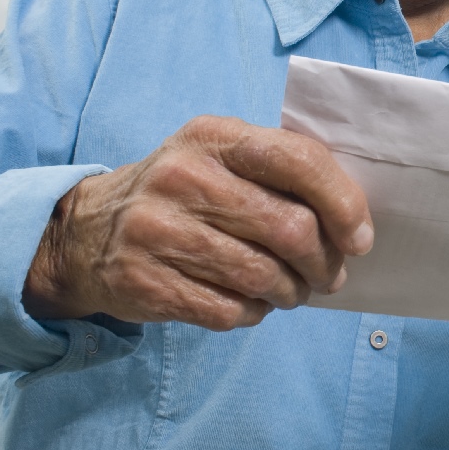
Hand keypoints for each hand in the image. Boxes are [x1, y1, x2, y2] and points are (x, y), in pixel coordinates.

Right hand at [22, 115, 371, 330]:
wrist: (87, 231)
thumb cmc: (185, 194)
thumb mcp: (222, 158)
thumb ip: (283, 172)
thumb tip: (354, 223)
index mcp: (214, 136)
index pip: (300, 161)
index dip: (344, 204)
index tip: (360, 239)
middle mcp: (183, 177)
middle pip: (289, 228)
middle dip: (324, 262)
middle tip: (329, 275)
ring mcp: (158, 230)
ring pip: (263, 275)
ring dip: (293, 292)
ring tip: (294, 290)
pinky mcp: (144, 281)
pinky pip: (228, 310)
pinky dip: (254, 313)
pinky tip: (252, 303)